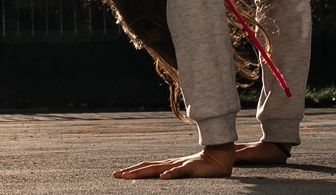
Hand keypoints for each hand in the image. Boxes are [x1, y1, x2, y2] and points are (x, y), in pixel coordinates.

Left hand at [113, 144, 236, 179]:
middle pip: (147, 167)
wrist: (220, 157)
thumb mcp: (183, 172)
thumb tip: (160, 179)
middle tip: (116, 175)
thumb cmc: (201, 166)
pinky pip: (179, 171)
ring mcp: (180, 165)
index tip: (118, 174)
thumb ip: (173, 174)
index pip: (146, 166)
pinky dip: (171, 174)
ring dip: (143, 172)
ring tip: (129, 176)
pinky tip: (163, 177)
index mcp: (168, 165)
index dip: (132, 170)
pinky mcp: (191, 168)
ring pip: (158, 169)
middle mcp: (170, 164)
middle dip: (131, 171)